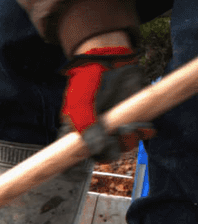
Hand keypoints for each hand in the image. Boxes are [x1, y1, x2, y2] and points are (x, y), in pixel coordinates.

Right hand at [61, 34, 152, 160]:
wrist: (109, 59)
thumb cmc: (87, 80)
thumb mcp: (80, 104)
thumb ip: (86, 128)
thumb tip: (96, 149)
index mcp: (79, 131)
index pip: (79, 154)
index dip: (82, 161)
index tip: (85, 165)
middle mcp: (98, 131)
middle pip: (104, 153)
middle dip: (111, 151)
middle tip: (114, 140)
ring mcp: (117, 124)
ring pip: (124, 145)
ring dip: (129, 141)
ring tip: (129, 128)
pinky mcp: (134, 116)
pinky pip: (141, 132)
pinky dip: (144, 133)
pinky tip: (144, 127)